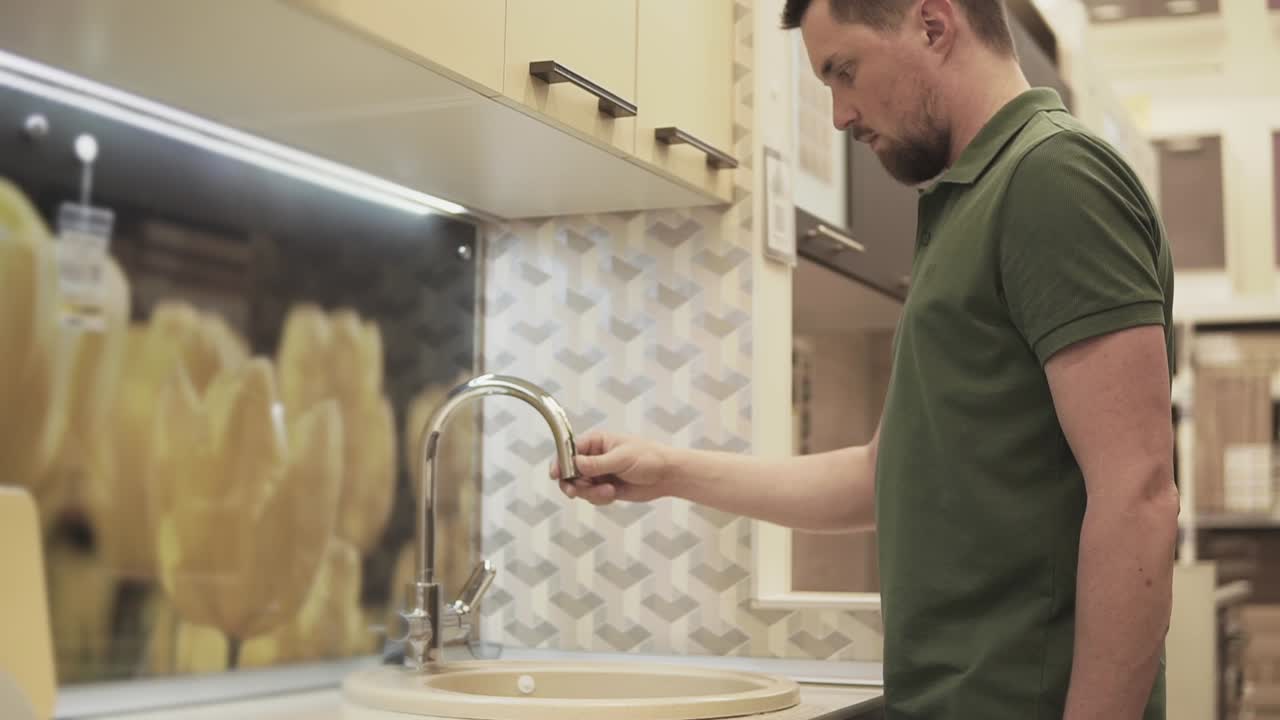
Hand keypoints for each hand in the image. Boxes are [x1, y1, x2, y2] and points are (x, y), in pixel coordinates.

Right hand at [549, 431, 672, 504]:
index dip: (561, 462)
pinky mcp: (605, 488)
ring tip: (608, 491)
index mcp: (597, 442)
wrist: (667, 475)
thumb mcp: (622, 459)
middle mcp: (594, 458)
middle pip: (570, 472)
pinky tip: (613, 494)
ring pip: (580, 487)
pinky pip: (592, 497)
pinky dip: (599, 499)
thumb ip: (597, 463)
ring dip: (591, 493)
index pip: (570, 450)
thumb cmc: (649, 458)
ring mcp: (599, 474)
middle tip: (576, 492)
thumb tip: (575, 464)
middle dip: (574, 483)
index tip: (556, 474)